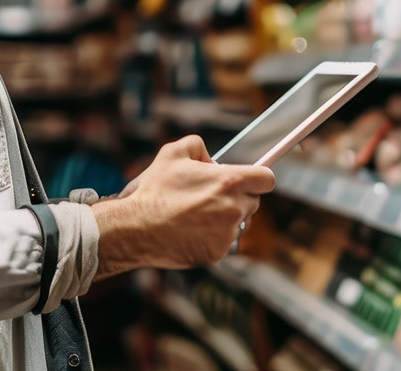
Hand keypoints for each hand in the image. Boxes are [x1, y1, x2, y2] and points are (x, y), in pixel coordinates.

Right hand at [92, 136, 275, 277]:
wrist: (134, 229)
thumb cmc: (153, 190)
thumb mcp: (171, 153)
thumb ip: (197, 146)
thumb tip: (210, 159)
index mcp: (228, 182)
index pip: (266, 179)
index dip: (258, 177)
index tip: (250, 179)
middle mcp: (234, 209)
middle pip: (252, 202)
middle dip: (237, 197)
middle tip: (210, 196)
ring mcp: (227, 234)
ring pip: (237, 223)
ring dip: (223, 218)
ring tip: (193, 215)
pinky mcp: (217, 254)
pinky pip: (222, 242)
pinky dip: (210, 237)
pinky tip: (188, 231)